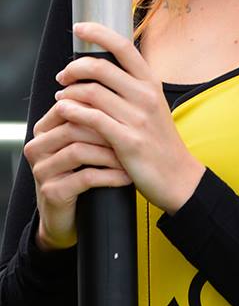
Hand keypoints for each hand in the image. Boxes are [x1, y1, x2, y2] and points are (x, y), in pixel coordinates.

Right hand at [24, 107, 129, 250]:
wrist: (72, 216)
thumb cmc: (83, 173)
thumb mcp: (86, 143)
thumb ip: (92, 117)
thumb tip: (120, 89)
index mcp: (44, 128)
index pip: (70, 106)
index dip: (100, 107)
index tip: (128, 111)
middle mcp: (38, 146)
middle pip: (74, 127)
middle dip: (107, 130)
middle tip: (134, 132)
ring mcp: (42, 170)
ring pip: (79, 151)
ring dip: (110, 154)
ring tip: (132, 156)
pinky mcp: (52, 192)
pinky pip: (85, 178)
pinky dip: (110, 176)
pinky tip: (126, 177)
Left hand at [51, 21, 204, 214]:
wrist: (177, 177)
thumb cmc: (158, 141)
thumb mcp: (151, 106)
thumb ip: (130, 87)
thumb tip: (101, 68)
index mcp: (151, 83)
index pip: (123, 46)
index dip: (98, 32)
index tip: (78, 27)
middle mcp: (146, 96)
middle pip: (100, 67)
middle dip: (74, 68)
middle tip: (63, 76)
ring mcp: (138, 118)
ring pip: (91, 92)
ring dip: (68, 92)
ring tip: (61, 98)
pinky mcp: (127, 140)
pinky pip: (92, 118)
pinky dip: (72, 111)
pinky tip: (63, 112)